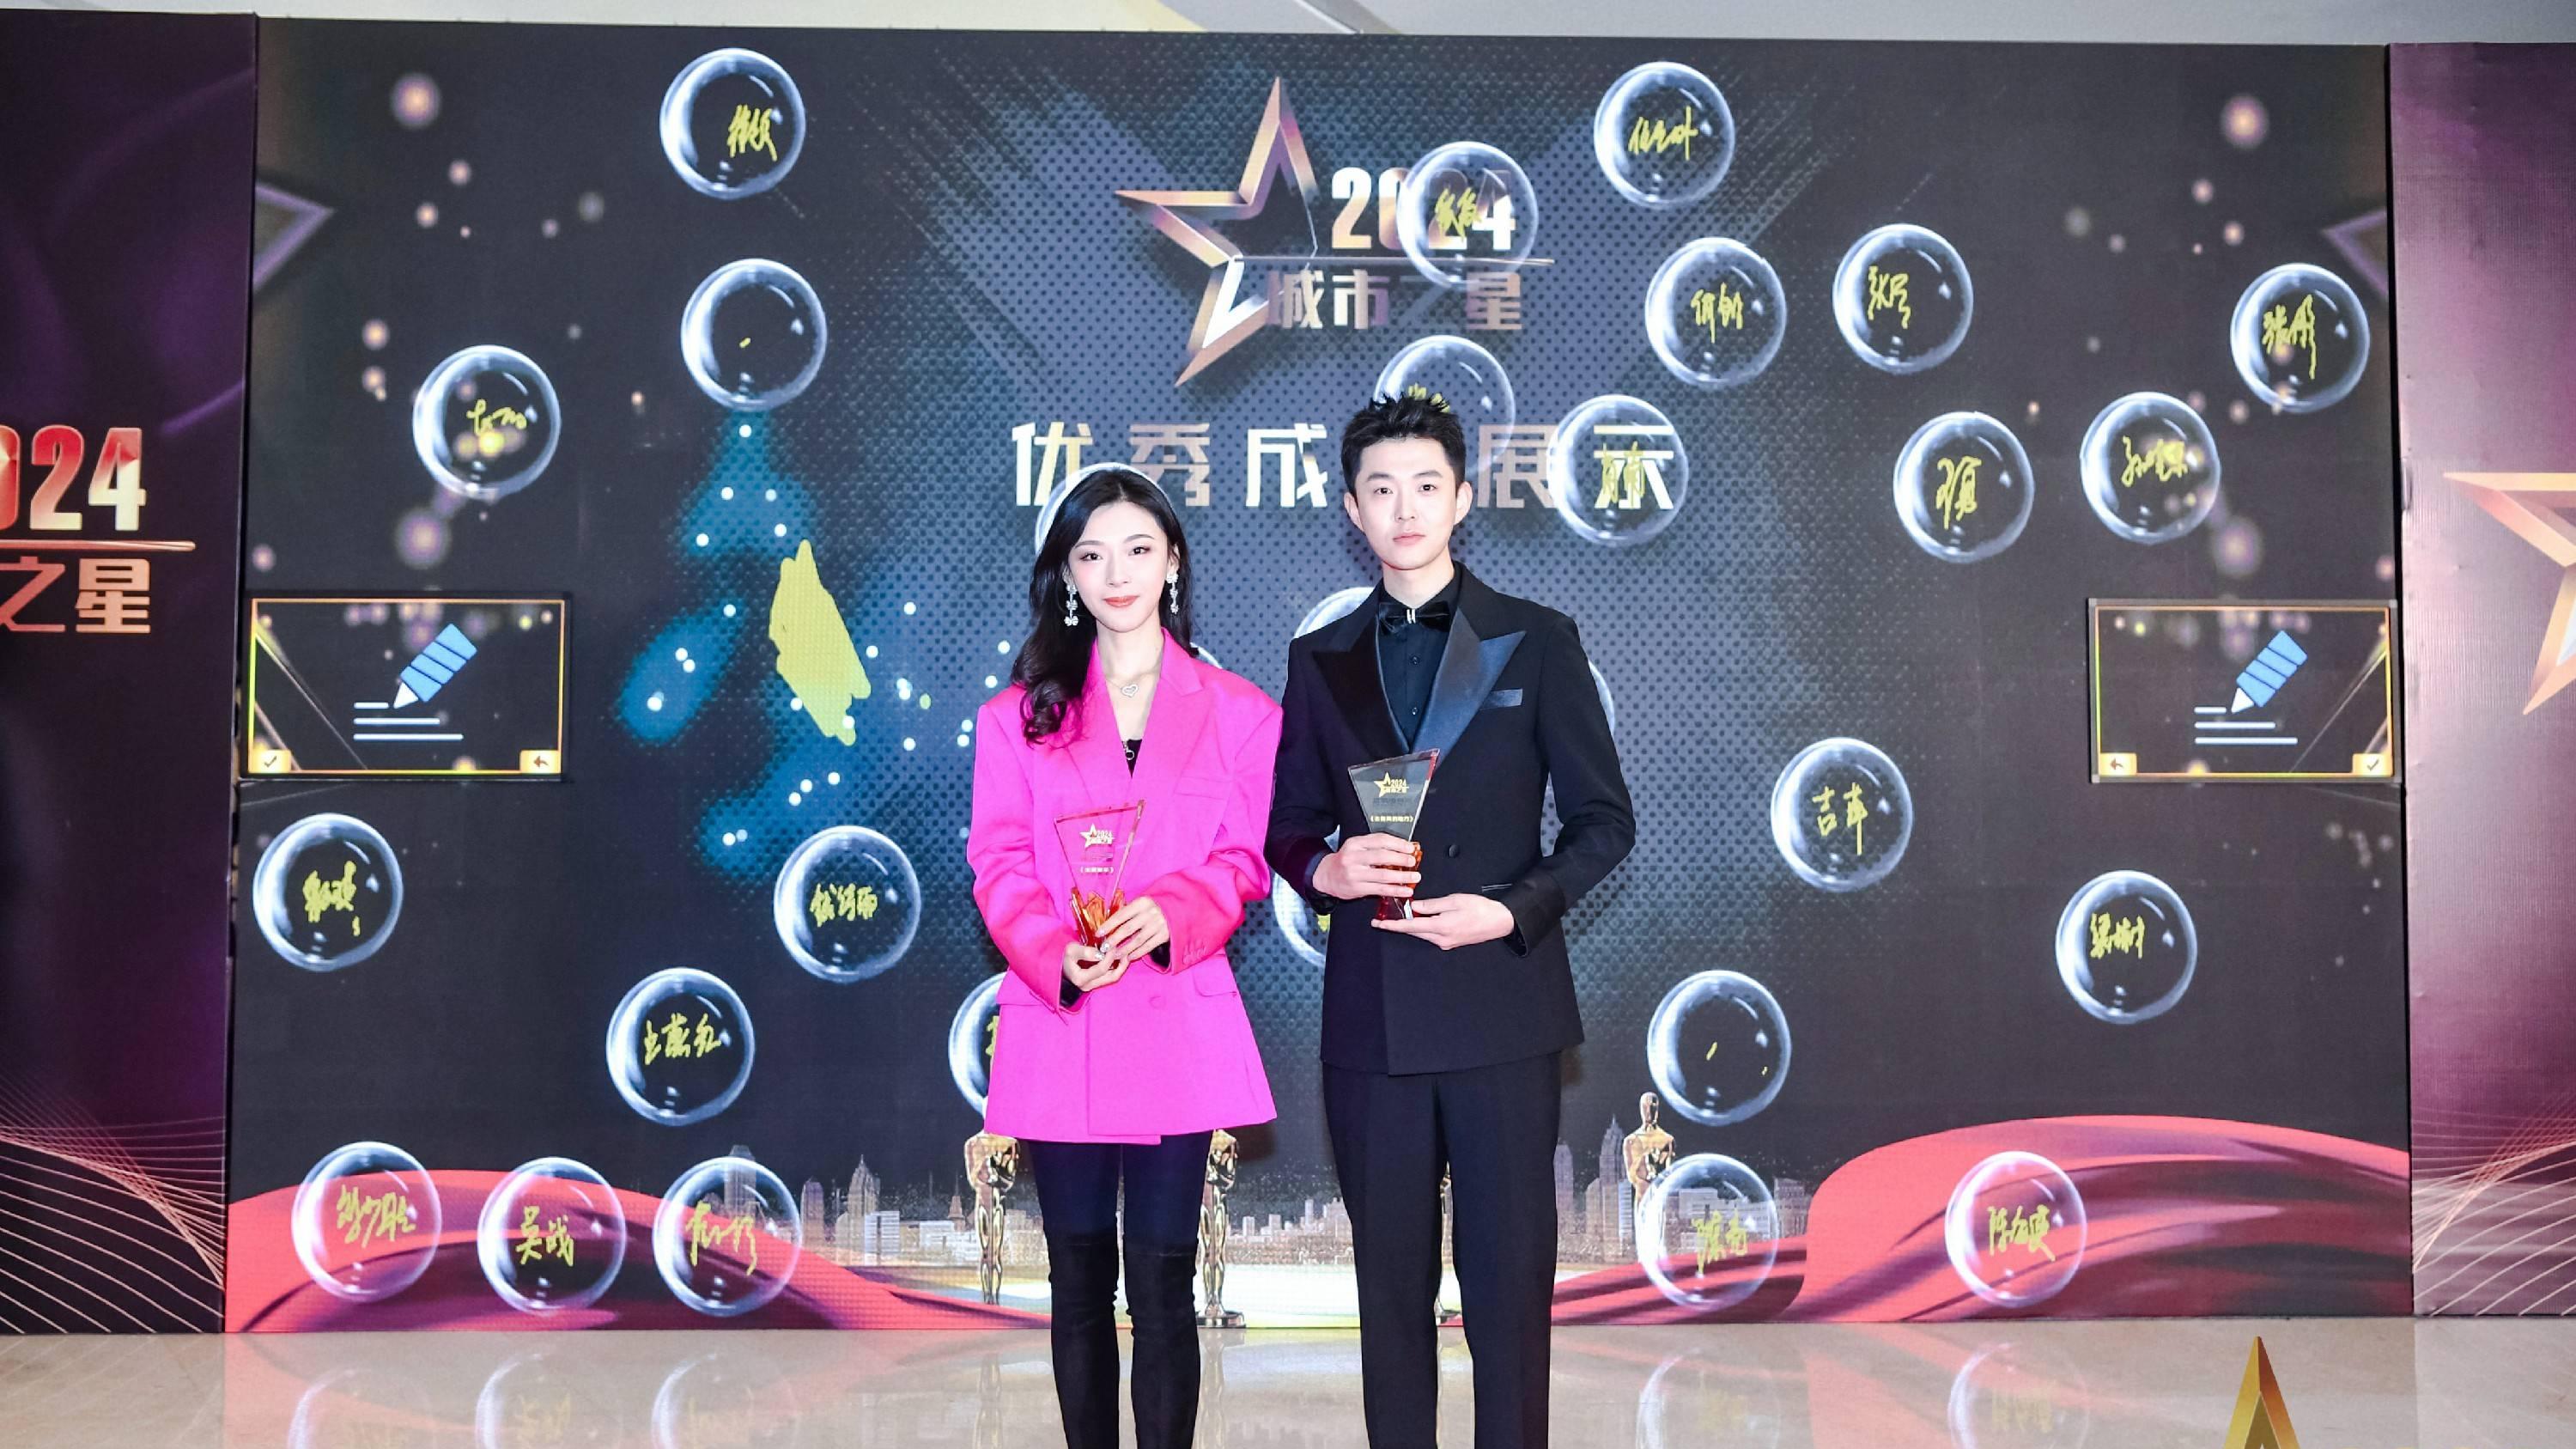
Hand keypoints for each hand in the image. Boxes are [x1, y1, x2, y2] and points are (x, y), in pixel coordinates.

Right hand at [1063, 940, 1129, 993]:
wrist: (1057, 964)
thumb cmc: (1062, 956)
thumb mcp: (1070, 950)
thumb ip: (1085, 952)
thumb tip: (1100, 953)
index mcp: (1081, 978)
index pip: (1101, 968)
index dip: (1109, 956)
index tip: (1113, 945)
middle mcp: (1088, 985)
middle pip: (1111, 977)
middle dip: (1121, 964)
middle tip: (1124, 950)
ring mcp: (1091, 985)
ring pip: (1112, 978)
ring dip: (1121, 966)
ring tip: (1126, 954)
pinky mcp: (1094, 982)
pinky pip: (1109, 976)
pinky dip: (1116, 967)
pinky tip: (1119, 958)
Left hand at [1095, 896, 1169, 965]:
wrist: (1179, 907)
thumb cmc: (1155, 906)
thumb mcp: (1143, 903)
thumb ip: (1129, 911)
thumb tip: (1109, 923)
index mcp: (1142, 903)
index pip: (1121, 915)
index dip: (1109, 925)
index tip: (1099, 933)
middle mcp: (1150, 913)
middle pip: (1128, 929)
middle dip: (1114, 940)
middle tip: (1104, 948)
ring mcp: (1158, 925)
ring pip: (1137, 940)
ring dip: (1124, 949)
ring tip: (1114, 955)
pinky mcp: (1164, 935)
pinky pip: (1148, 946)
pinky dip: (1138, 952)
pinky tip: (1129, 957)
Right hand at [1313, 833, 1421, 900]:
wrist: (1326, 876)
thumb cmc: (1346, 861)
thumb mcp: (1357, 847)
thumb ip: (1376, 847)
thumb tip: (1403, 849)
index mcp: (1355, 843)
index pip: (1380, 840)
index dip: (1398, 844)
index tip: (1410, 848)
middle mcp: (1353, 857)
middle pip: (1382, 856)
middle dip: (1401, 859)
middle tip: (1412, 861)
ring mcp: (1354, 874)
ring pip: (1383, 875)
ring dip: (1402, 876)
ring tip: (1414, 877)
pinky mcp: (1357, 888)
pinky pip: (1380, 889)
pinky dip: (1395, 890)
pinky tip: (1405, 890)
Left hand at [1371, 893, 1514, 950]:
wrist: (1500, 921)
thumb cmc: (1481, 909)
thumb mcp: (1454, 900)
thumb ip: (1431, 905)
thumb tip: (1414, 907)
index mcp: (1441, 927)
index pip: (1410, 927)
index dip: (1393, 925)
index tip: (1380, 923)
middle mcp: (1441, 939)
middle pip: (1414, 932)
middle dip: (1398, 925)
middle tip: (1383, 919)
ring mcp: (1446, 942)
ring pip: (1422, 933)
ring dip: (1411, 925)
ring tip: (1400, 916)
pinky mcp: (1451, 942)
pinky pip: (1431, 934)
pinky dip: (1423, 927)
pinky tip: (1420, 919)